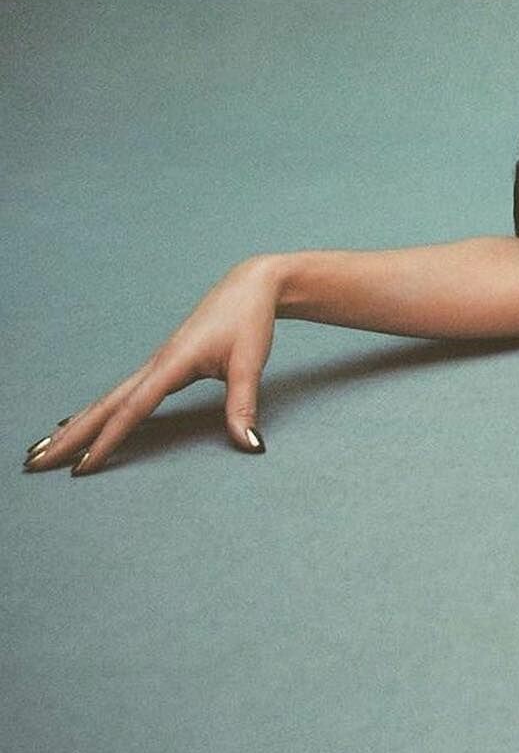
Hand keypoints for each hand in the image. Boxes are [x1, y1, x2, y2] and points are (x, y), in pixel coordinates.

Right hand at [21, 256, 282, 475]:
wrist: (249, 286)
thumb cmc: (249, 321)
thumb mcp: (250, 362)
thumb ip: (243, 405)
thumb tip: (250, 445)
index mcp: (171, 363)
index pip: (132, 409)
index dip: (108, 439)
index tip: (83, 466)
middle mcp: (155, 364)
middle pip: (104, 405)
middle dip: (70, 435)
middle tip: (35, 462)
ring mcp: (155, 364)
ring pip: (106, 399)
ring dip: (75, 425)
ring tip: (43, 448)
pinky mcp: (160, 365)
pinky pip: (119, 394)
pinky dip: (96, 411)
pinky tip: (79, 422)